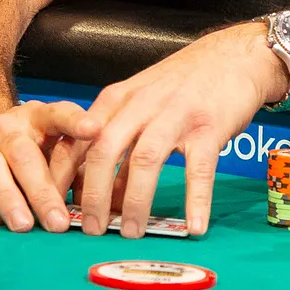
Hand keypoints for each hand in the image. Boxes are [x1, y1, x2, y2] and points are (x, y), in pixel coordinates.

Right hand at [0, 98, 89, 232]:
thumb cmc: (21, 147)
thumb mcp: (48, 145)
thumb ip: (75, 165)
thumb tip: (105, 198)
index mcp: (36, 118)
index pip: (59, 114)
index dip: (76, 121)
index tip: (96, 130)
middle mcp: (5, 128)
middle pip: (24, 155)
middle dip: (41, 191)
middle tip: (58, 223)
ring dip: (8, 198)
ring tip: (24, 226)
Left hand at [71, 22, 288, 237]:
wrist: (233, 56)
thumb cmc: (182, 84)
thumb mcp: (139, 100)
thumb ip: (117, 137)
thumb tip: (98, 190)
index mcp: (118, 99)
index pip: (79, 138)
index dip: (64, 175)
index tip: (56, 205)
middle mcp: (142, 104)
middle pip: (106, 151)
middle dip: (94, 195)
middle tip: (90, 229)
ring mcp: (176, 115)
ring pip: (146, 161)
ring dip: (135, 202)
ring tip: (131, 233)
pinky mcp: (209, 127)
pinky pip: (199, 170)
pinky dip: (196, 201)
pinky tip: (194, 227)